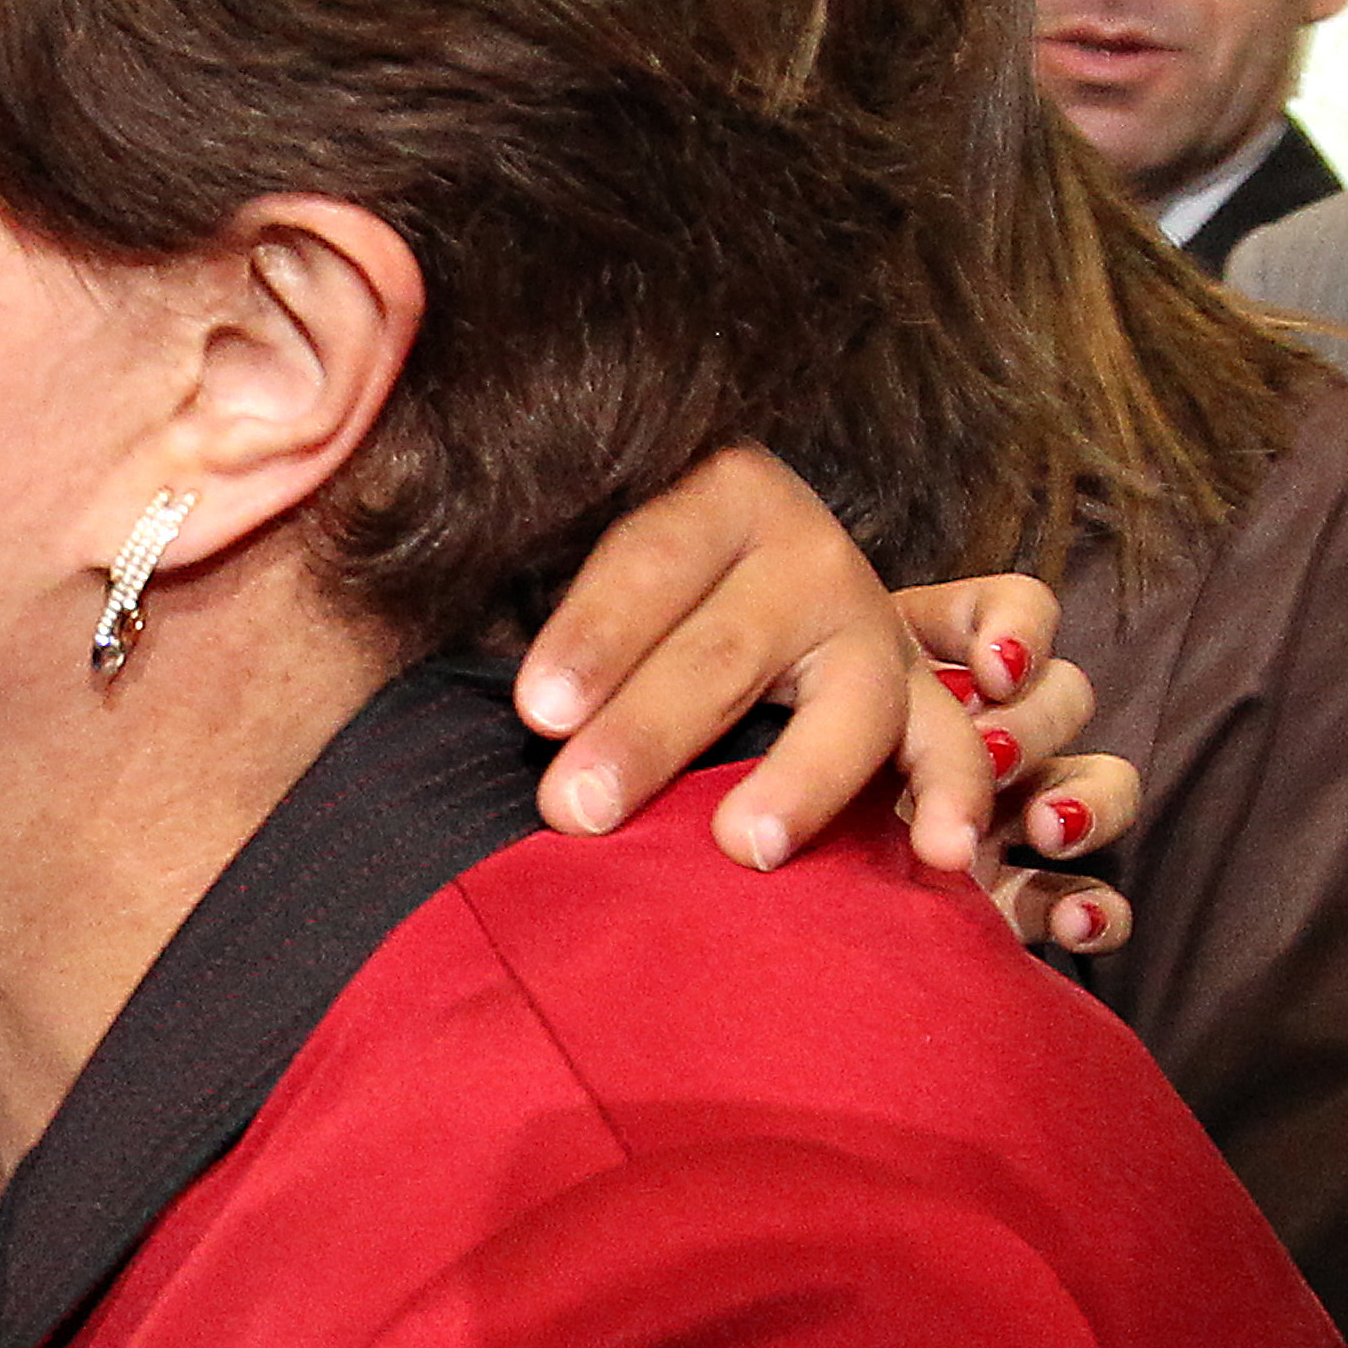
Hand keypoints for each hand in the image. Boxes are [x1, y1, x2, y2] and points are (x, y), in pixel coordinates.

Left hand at [514, 447, 1138, 953]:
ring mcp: (875, 629)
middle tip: (575, 808)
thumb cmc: (613, 603)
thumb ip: (511, 588)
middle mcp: (808, 552)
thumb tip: (396, 623)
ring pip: (848, 702)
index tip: (534, 710)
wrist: (740, 591)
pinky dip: (951, 800)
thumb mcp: (561, 557)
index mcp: (713, 492)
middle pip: (727, 643)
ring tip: (743, 846)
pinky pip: (951, 751)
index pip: (647, 558)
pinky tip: (938, 855)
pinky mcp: (924, 702)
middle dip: (651, 731)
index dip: (593, 633)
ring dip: (800, 775)